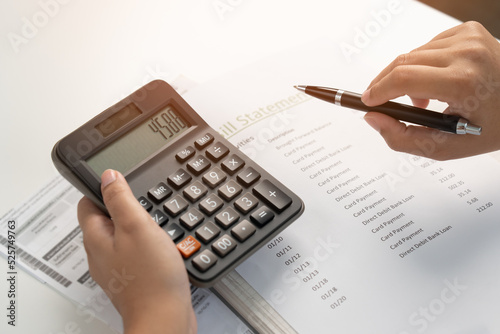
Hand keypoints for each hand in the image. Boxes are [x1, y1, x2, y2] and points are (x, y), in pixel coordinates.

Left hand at [77, 170, 196, 333]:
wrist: (165, 318)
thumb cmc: (151, 277)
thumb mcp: (136, 226)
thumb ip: (120, 199)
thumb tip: (108, 176)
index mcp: (96, 238)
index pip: (87, 204)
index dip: (101, 189)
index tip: (119, 181)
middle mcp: (101, 254)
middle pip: (106, 221)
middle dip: (124, 209)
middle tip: (143, 204)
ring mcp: (117, 268)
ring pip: (123, 238)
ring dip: (138, 228)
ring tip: (156, 224)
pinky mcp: (133, 278)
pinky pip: (136, 254)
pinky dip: (147, 245)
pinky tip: (161, 247)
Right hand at [361, 21, 499, 159]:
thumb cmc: (491, 127)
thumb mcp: (446, 147)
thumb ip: (402, 138)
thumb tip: (372, 118)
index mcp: (463, 82)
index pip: (404, 79)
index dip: (378, 90)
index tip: (367, 101)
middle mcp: (466, 53)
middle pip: (403, 63)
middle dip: (386, 84)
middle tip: (384, 102)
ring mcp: (469, 37)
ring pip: (413, 54)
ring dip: (407, 76)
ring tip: (422, 99)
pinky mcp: (469, 30)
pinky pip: (429, 46)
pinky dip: (424, 64)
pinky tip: (437, 80)